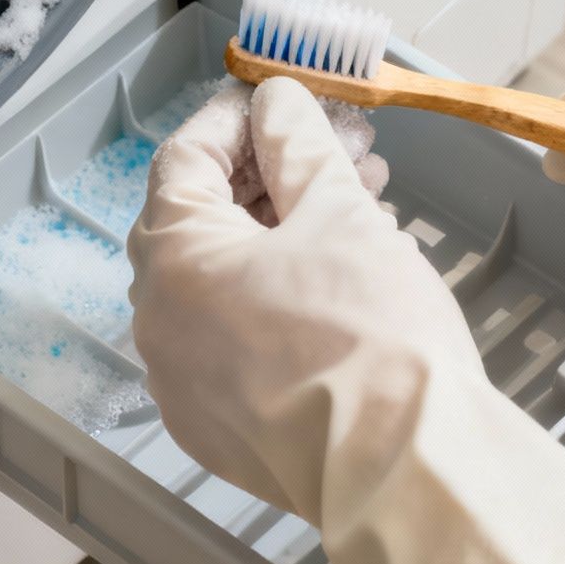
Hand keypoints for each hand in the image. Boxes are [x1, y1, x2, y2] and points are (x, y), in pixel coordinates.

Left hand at [130, 78, 564, 563]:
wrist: (405, 466)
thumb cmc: (372, 336)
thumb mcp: (339, 212)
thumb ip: (298, 145)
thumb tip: (278, 104)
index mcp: (174, 260)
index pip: (186, 160)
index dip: (237, 118)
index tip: (278, 97)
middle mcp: (159, 323)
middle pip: (204, 221)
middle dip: (274, 174)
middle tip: (338, 148)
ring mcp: (184, 384)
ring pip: (223, 282)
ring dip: (282, 234)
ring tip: (361, 204)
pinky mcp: (220, 428)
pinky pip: (235, 340)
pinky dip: (275, 298)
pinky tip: (341, 278)